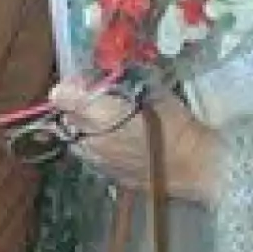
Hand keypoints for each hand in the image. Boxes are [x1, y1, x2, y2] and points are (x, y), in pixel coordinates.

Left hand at [47, 84, 222, 205]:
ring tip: (104, 123)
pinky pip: (88, 155)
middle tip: (96, 101)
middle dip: (75, 108)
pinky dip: (95, 146)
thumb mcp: (152, 91)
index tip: (83, 84)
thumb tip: (107, 77)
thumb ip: (122, 83)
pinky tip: (114, 142)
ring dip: (83, 128)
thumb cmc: (176, 123)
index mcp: (100, 113)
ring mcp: (94, 159)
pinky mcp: (103, 174)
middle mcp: (89, 138)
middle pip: (65, 118)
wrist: (191, 165)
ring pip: (74, 139)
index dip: (69, 87)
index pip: (61, 96)